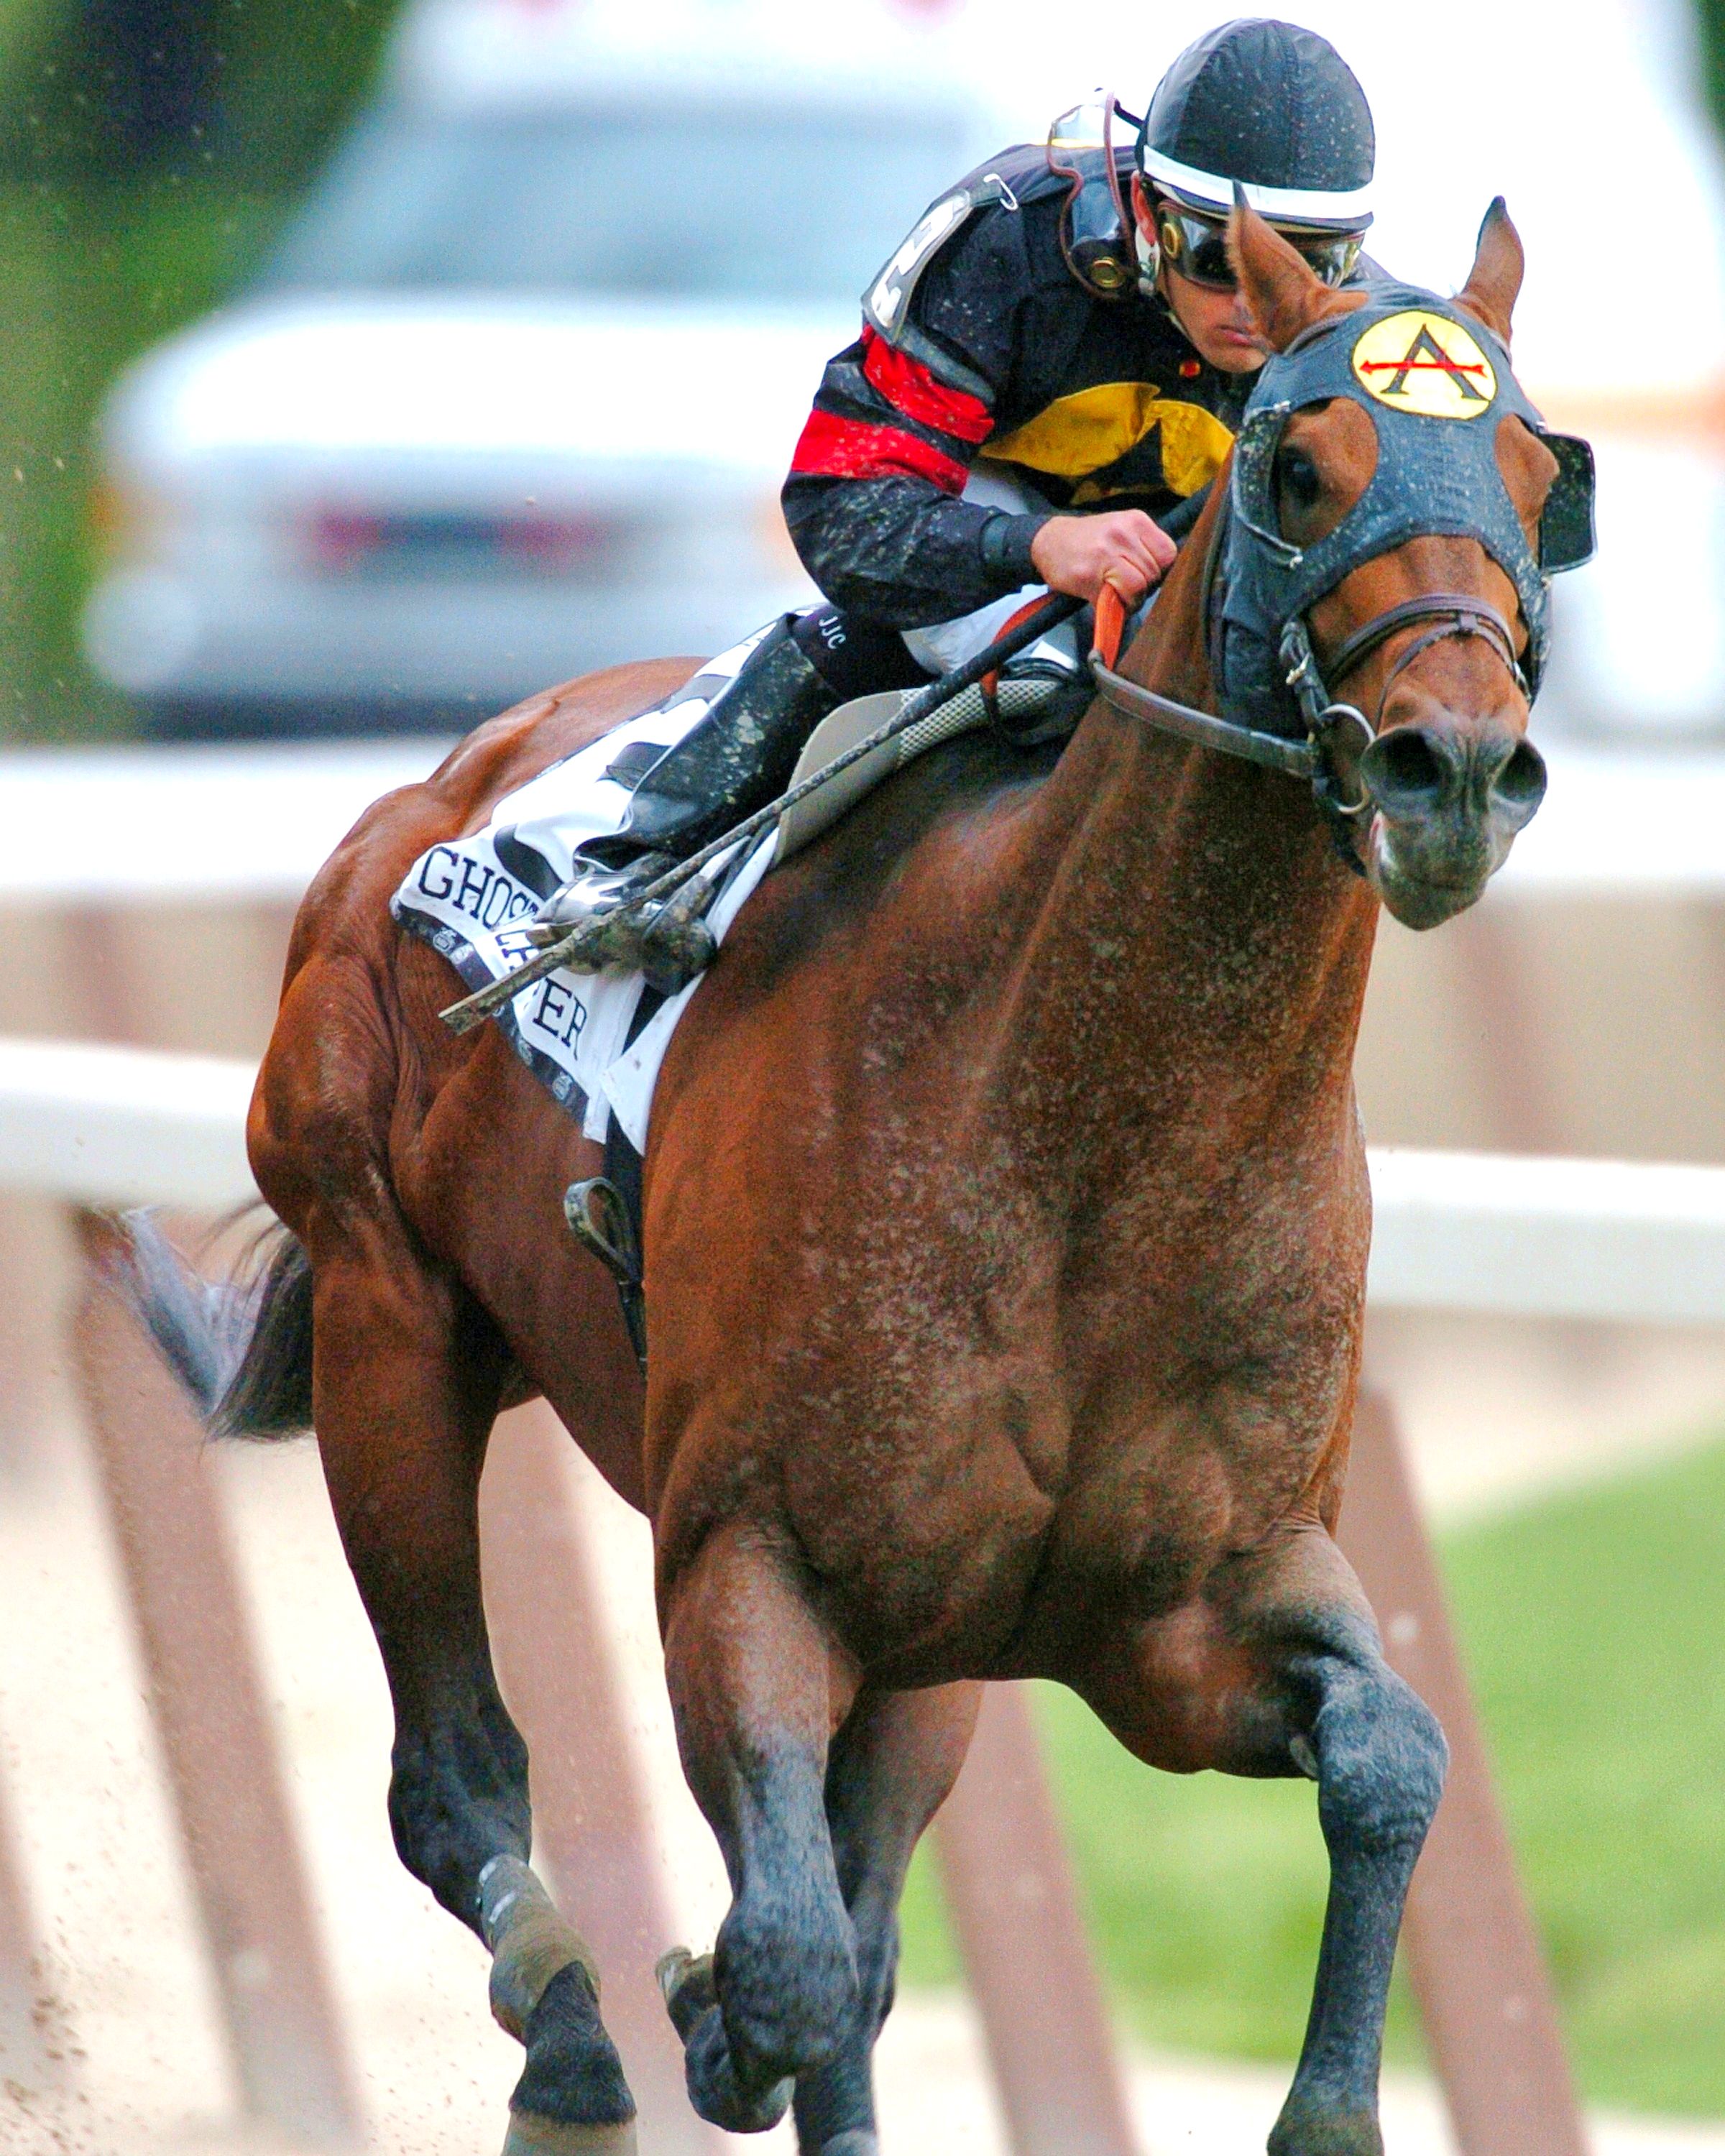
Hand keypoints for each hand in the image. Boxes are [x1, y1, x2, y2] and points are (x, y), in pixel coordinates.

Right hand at [1029, 511, 1177, 604]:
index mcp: (1135, 521)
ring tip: (1119, 595)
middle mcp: (1122, 534)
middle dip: (1144, 588)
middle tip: (1129, 588)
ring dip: (1131, 599)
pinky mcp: (1089, 575)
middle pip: (1153, 573)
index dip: (1161, 571)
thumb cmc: (1089, 539)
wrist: (1048, 541)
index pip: (1168, 554)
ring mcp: (1105, 554)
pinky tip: (1105, 598)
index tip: (1148, 576)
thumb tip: (1165, 574)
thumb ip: (1144, 545)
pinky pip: (1115, 599)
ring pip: (1138, 586)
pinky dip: (1114, 606)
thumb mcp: (1121, 529)